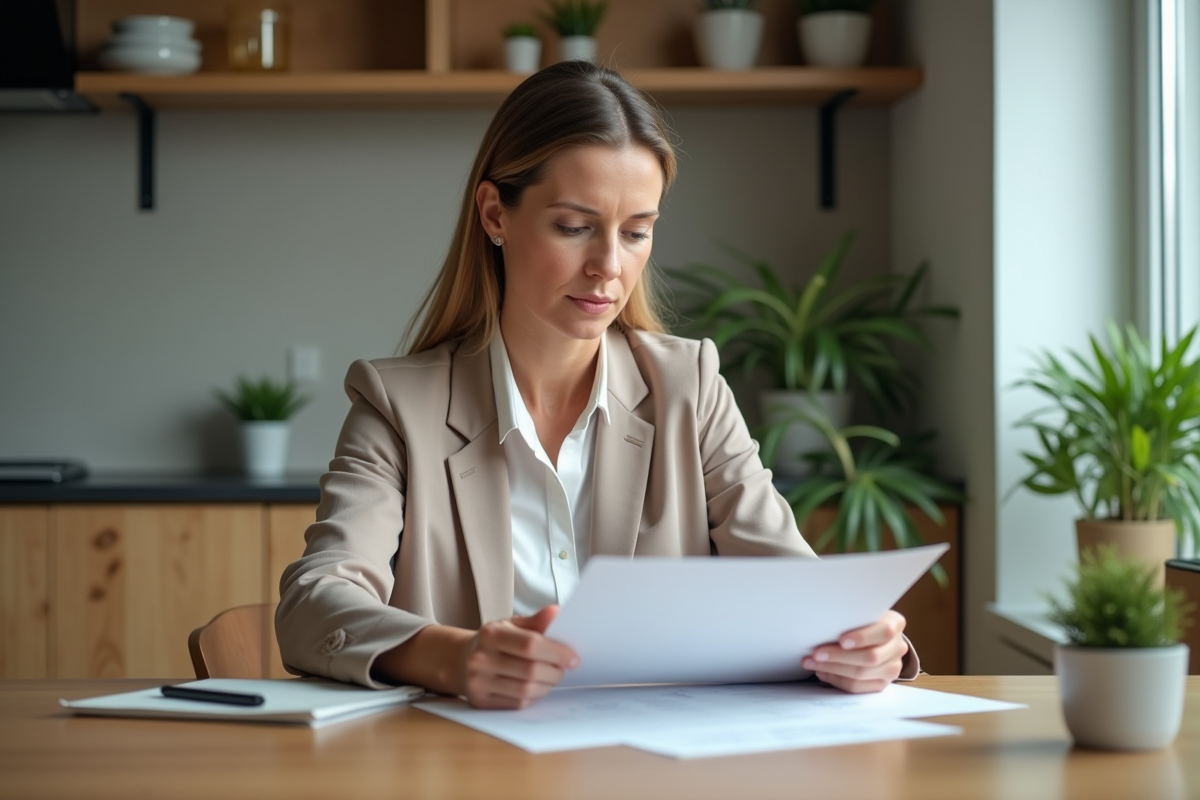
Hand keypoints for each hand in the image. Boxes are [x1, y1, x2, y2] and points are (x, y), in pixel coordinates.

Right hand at [459, 605, 578, 708]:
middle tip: (562, 669)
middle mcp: (481, 658)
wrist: (461, 661)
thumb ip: (536, 621)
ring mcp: (479, 682)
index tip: (573, 658)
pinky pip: (517, 703)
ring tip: (550, 677)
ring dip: (546, 686)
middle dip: (555, 672)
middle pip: (531, 671)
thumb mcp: (511, 625)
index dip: (557, 653)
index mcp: (491, 634)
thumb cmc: (493, 641)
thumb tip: (556, 612)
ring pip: (526, 691)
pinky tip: (535, 687)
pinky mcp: (481, 702)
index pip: (530, 645)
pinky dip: (533, 697)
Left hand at [802, 610, 907, 693]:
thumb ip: (850, 617)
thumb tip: (822, 625)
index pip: (884, 631)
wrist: (874, 636)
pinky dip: (836, 680)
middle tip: (816, 654)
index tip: (842, 640)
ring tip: (812, 663)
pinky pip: (857, 687)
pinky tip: (823, 672)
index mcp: (895, 623)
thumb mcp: (861, 613)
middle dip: (839, 656)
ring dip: (832, 669)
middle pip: (870, 657)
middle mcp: (898, 646)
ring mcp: (892, 668)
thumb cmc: (862, 621)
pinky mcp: (882, 683)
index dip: (863, 637)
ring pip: (862, 674)